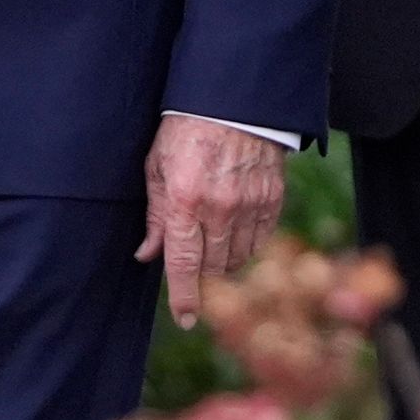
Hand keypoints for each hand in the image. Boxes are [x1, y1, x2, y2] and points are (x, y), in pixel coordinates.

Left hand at [137, 114, 287, 327]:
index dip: (184, 297)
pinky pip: (261, 240)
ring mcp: (250, 205)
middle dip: (203, 279)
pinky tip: (235, 237)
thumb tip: (146, 255)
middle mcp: (219, 208)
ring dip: (224, 264)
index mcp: (185, 200)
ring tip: (212, 249)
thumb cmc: (185, 130)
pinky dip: (247, 247)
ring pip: (239, 258)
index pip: (183, 263)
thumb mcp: (157, 168)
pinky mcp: (272, 199)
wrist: (232, 100)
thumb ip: (155, 217)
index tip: (186, 319)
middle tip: (196, 275)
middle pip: (214, 268)